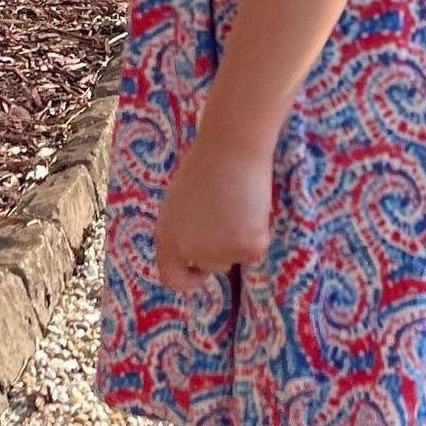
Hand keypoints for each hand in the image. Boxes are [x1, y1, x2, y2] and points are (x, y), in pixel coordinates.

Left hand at [152, 114, 275, 293]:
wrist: (232, 146)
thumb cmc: (207, 164)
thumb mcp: (179, 204)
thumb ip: (184, 231)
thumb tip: (196, 252)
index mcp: (167, 238)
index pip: (173, 278)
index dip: (189, 278)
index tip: (202, 272)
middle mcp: (189, 250)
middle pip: (212, 266)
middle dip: (222, 248)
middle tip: (229, 214)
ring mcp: (219, 250)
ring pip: (235, 257)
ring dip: (240, 238)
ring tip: (239, 205)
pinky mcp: (247, 246)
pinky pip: (256, 251)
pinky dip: (258, 233)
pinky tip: (252, 207)